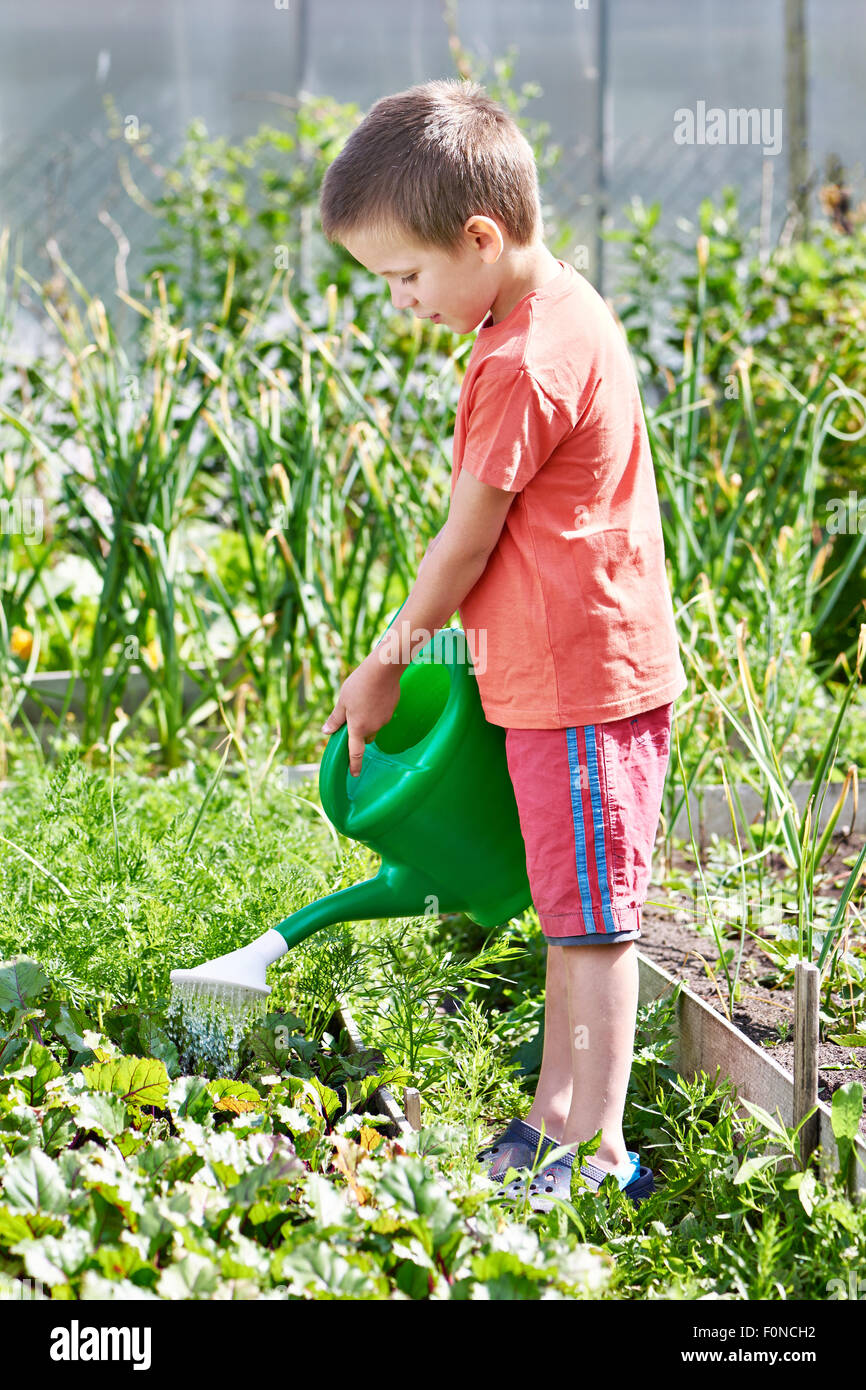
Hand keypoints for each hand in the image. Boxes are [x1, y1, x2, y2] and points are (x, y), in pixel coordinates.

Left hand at [320, 651, 402, 777]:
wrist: (383, 670)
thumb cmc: (359, 685)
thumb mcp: (342, 702)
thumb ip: (335, 719)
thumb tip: (326, 732)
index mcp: (358, 728)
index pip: (355, 753)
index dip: (354, 766)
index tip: (354, 774)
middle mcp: (373, 727)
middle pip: (365, 737)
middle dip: (359, 732)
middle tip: (352, 714)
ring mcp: (384, 720)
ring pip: (374, 725)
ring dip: (368, 718)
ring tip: (363, 698)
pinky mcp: (392, 710)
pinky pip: (382, 715)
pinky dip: (377, 709)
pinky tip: (374, 695)